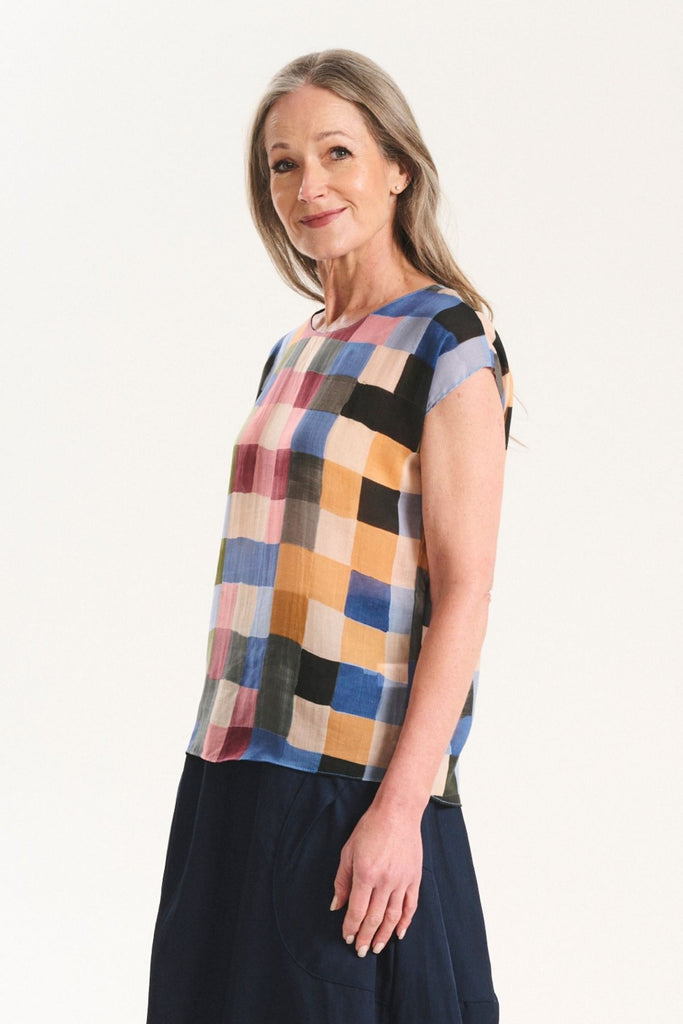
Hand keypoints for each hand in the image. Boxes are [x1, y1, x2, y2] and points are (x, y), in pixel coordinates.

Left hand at [330, 802, 422, 956]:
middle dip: (365, 937)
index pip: (357, 910)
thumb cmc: (370, 828)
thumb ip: (342, 881)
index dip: (351, 927)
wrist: (397, 812)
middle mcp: (385, 880)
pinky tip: (399, 933)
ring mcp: (402, 880)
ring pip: (393, 916)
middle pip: (374, 917)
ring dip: (384, 935)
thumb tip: (336, 906)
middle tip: (360, 950)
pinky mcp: (414, 878)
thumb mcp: (348, 851)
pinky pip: (410, 906)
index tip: (347, 937)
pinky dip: (405, 922)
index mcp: (366, 873)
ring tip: (377, 947)